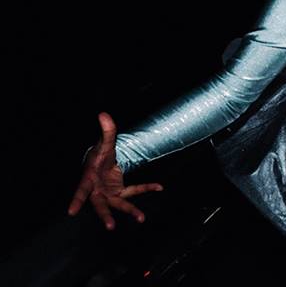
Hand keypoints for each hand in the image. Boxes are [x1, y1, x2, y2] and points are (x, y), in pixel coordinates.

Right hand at [67, 112, 162, 229]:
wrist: (102, 160)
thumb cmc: (99, 155)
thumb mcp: (105, 142)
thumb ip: (107, 130)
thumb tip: (104, 114)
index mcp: (89, 179)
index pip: (81, 191)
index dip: (76, 200)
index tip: (70, 212)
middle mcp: (98, 190)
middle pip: (100, 205)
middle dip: (105, 216)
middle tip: (110, 227)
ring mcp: (109, 193)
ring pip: (119, 204)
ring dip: (130, 211)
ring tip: (141, 218)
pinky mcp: (120, 192)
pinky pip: (134, 190)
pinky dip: (147, 187)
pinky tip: (159, 186)